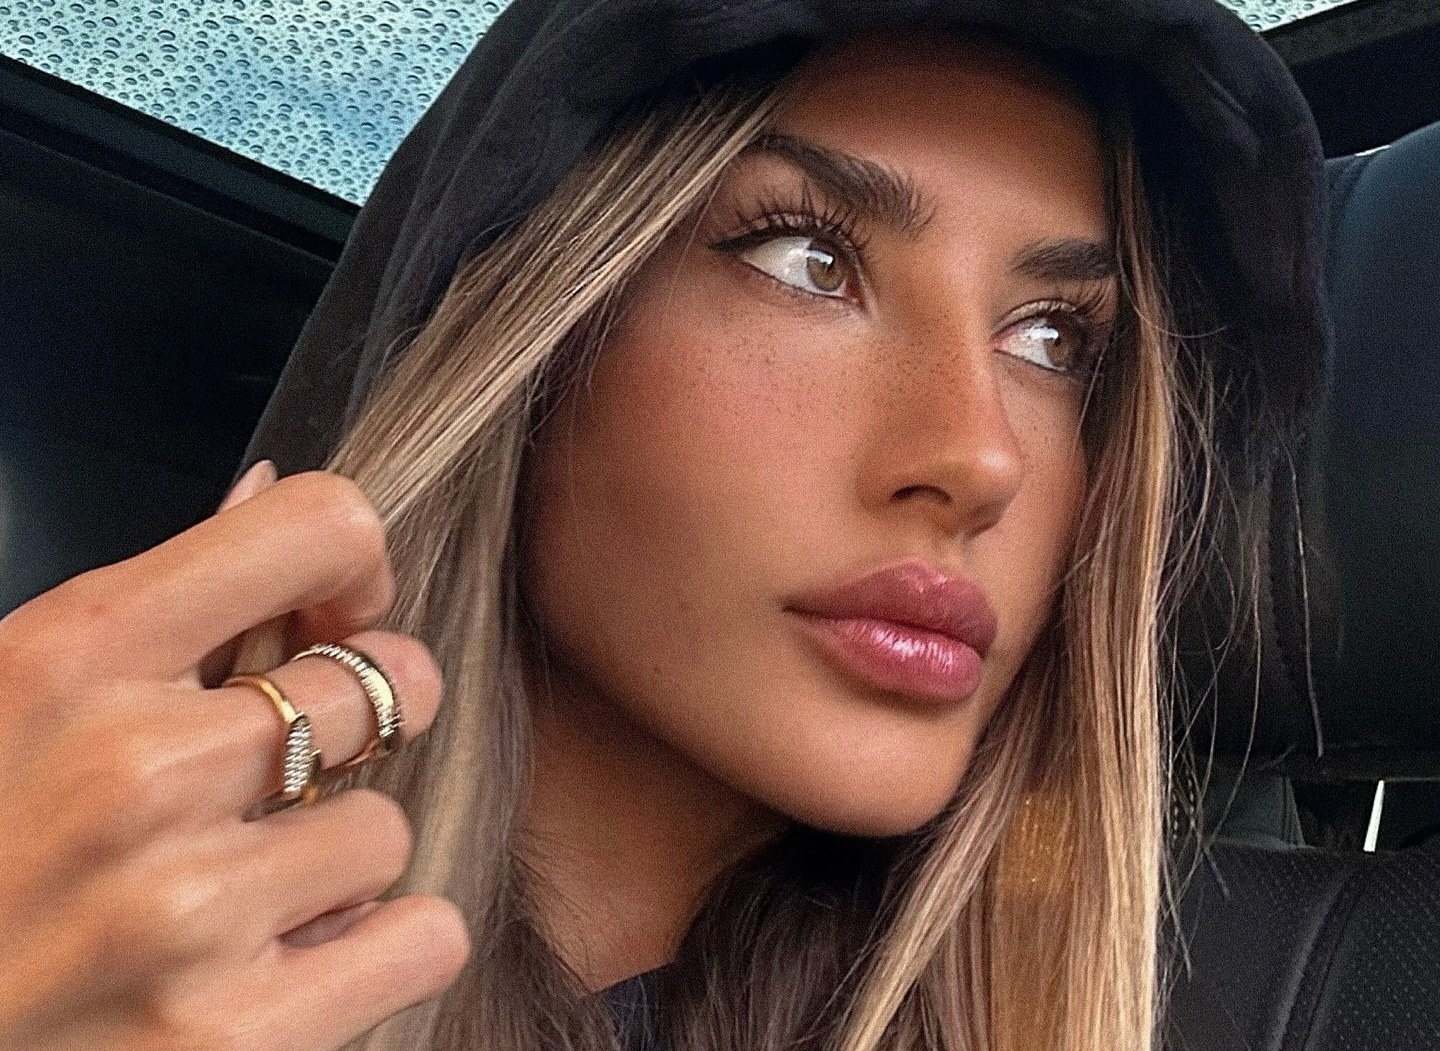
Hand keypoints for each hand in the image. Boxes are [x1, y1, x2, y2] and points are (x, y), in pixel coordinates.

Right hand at [0, 465, 469, 1050]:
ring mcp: (184, 910)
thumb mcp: (10, 698)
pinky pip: (422, 939)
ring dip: (336, 863)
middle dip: (360, 726)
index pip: (318, 527)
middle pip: (393, 685)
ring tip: (236, 894)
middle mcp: (134, 770)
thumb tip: (267, 491)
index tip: (334, 619)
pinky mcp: (230, 1037)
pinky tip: (286, 962)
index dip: (356, 570)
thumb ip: (152, 611)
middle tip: (287, 775)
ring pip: (391, 829)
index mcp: (70, 655)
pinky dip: (378, 953)